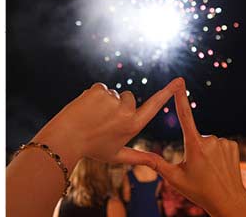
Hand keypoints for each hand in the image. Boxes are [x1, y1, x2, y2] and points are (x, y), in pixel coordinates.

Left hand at [31, 78, 182, 168]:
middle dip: (118, 104)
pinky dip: (93, 95)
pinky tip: (85, 108)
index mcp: (133, 126)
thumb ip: (139, 157)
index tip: (180, 81)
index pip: (154, 106)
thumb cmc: (91, 148)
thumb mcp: (117, 156)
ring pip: (113, 93)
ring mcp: (113, 100)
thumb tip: (158, 164)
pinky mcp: (99, 90)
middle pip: (128, 97)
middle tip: (101, 120)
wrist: (65, 139)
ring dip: (103, 100)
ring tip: (90, 116)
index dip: (167, 92)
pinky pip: (100, 88)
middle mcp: (126, 112)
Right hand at [151, 86, 245, 216]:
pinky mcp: (233, 145)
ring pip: (206, 141)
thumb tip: (139, 156)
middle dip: (192, 149)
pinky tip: (218, 166)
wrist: (228, 201)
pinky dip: (216, 153)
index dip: (180, 99)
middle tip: (197, 170)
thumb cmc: (199, 191)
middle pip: (193, 137)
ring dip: (204, 152)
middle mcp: (209, 140)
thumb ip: (156, 164)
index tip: (179, 83)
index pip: (185, 117)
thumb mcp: (174, 179)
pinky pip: (218, 144)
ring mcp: (223, 142)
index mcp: (194, 146)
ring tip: (209, 170)